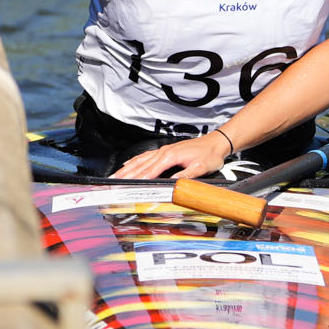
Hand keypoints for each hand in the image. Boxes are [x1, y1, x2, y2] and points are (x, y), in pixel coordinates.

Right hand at [113, 134, 230, 179]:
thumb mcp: (200, 168)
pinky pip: (145, 156)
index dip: (137, 179)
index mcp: (170, 156)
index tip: (126, 186)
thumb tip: (171, 184)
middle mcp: (164, 152)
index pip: (150, 170)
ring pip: (140, 160)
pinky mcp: (166, 151)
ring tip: (115, 176)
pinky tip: (128, 165)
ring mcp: (163, 150)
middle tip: (112, 182)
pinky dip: (135, 161)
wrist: (216, 142)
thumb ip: (185, 176)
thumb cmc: (210, 155)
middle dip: (125, 175)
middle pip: (141, 165)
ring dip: (127, 169)